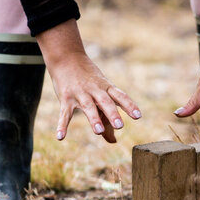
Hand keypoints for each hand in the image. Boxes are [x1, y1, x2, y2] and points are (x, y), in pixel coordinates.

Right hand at [36, 20, 140, 142]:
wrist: (67, 57)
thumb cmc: (88, 79)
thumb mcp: (100, 92)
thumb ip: (106, 118)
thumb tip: (114, 141)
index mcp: (106, 88)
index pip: (120, 96)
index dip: (129, 106)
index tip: (138, 116)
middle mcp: (95, 90)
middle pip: (105, 101)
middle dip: (112, 114)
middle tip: (120, 126)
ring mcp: (80, 94)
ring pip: (88, 106)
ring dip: (94, 118)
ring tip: (99, 131)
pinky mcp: (66, 98)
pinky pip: (64, 113)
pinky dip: (62, 125)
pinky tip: (61, 137)